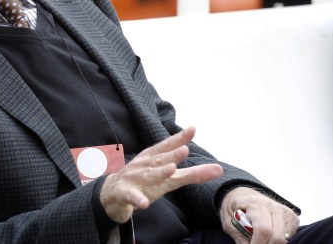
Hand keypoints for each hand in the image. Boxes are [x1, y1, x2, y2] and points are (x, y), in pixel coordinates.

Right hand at [99, 126, 223, 223]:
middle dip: (170, 155)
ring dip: (157, 173)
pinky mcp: (124, 193)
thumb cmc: (144, 181)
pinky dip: (136, 199)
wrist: (113, 193)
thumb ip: (193, 174)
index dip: (179, 139)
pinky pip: (130, 196)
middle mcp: (143, 165)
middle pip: (158, 160)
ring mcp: (132, 178)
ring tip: (170, 169)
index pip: (167, 147)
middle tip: (185, 149)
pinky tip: (144, 203)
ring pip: (146, 176)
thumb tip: (219, 169)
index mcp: (153, 158)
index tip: (193, 129)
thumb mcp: (170, 178)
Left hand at [220, 186, 298, 243]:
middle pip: (277, 236)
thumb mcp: (227, 219)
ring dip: (271, 243)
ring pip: (283, 238)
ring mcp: (285, 211)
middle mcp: (273, 206)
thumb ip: (235, 233)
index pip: (263, 229)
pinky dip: (277, 240)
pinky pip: (288, 236)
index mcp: (255, 204)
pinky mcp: (292, 217)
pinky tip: (267, 235)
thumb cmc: (235, 208)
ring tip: (259, 238)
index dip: (257, 243)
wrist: (245, 195)